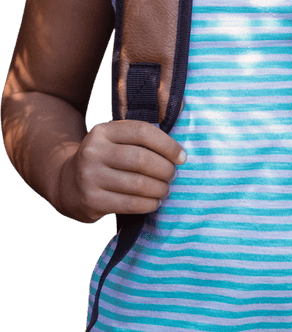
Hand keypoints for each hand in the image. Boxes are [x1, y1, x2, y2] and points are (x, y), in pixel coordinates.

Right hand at [58, 120, 185, 223]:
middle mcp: (93, 152)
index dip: (168, 145)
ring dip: (159, 189)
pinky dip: (148, 204)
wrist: (65, 182)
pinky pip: (128, 204)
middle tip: (173, 175)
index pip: (143, 132)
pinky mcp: (90, 201)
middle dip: (165, 170)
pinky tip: (154, 202)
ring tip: (165, 189)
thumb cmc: (105, 158)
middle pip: (142, 160)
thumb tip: (180, 149)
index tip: (182, 157)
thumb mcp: (116, 140)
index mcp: (103, 131)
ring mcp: (89, 177)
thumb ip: (141, 138)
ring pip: (137, 184)